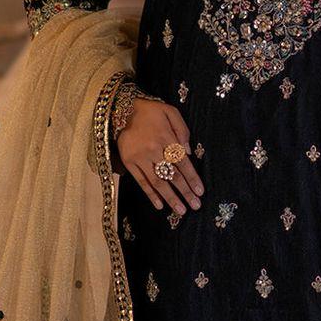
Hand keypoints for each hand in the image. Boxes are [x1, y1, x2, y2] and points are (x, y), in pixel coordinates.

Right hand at [118, 96, 203, 215]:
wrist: (120, 109)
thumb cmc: (149, 111)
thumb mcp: (170, 111)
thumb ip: (182, 130)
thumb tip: (188, 152)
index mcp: (166, 137)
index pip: (183, 163)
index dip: (192, 179)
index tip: (200, 192)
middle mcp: (154, 150)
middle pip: (173, 175)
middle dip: (185, 192)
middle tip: (195, 206)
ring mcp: (140, 158)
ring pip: (158, 182)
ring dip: (170, 198)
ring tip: (180, 211)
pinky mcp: (129, 162)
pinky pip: (141, 181)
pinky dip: (150, 194)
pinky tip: (159, 205)